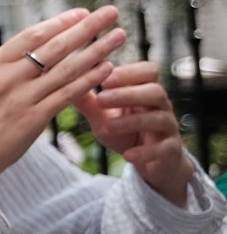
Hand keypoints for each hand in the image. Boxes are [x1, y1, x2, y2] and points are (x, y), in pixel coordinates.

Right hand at [0, 7, 127, 189]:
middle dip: (86, 27)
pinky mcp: (32, 120)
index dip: (60, 22)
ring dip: (97, 50)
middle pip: (54, 46)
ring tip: (119, 36)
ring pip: (67, 68)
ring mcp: (19, 98)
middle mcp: (4, 77)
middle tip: (110, 13)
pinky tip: (107, 69)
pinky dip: (89, 80)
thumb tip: (33, 55)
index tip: (83, 12)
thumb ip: (4, 70)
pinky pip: (67, 94)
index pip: (31, 35)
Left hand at [79, 60, 198, 206]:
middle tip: (101, 98)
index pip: (148, 71)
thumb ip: (87, 101)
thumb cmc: (125, 131)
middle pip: (155, 92)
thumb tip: (61, 81)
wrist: (150, 162)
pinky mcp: (171, 151)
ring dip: (133, 121)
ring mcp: (168, 128)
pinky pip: (164, 149)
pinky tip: (128, 156)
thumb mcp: (103, 116)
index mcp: (145, 92)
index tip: (105, 77)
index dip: (129, 72)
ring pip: (159, 118)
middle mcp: (161, 107)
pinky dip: (146, 152)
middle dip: (128, 94)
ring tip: (109, 125)